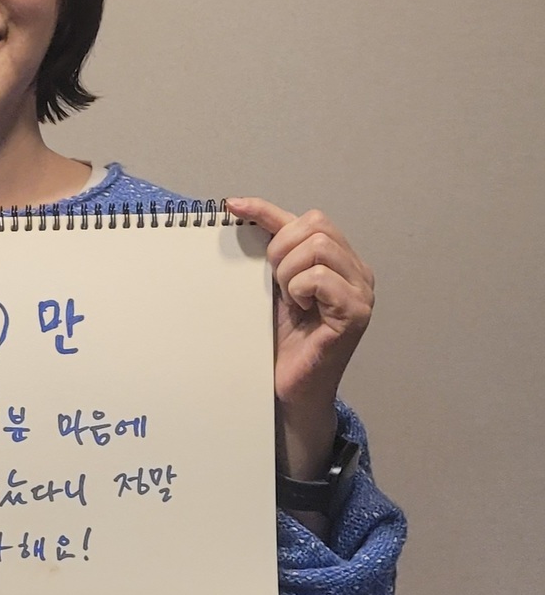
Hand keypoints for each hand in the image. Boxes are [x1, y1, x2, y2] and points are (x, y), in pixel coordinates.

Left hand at [227, 197, 374, 482]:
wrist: (287, 387)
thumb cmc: (279, 340)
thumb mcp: (269, 286)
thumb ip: (269, 251)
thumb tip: (238, 208)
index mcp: (340, 261)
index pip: (308, 218)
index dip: (266, 209)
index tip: (231, 206)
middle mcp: (357, 271)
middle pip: (316, 225)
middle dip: (282, 250)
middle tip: (276, 285)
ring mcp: (362, 291)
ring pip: (318, 247)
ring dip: (289, 273)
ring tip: (289, 300)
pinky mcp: (356, 312)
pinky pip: (321, 278)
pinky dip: (299, 290)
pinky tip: (300, 311)